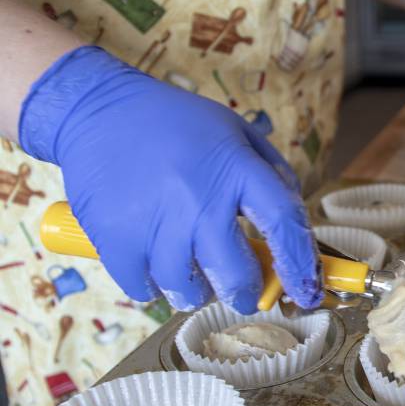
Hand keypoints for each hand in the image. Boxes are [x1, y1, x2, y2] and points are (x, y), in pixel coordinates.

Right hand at [19, 46, 322, 313]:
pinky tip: (156, 265)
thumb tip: (294, 223)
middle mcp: (199, 198)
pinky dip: (154, 287)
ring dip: (196, 292)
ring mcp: (155, 221)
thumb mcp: (237, 132)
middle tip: (243, 293)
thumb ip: (273, 174)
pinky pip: (144, 290)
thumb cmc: (176, 124)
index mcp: (236, 168)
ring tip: (191, 271)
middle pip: (236, 274)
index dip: (300, 265)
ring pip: (188, 290)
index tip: (306, 291)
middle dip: (246, 294)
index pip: (283, 224)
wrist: (97, 111)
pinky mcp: (115, 238)